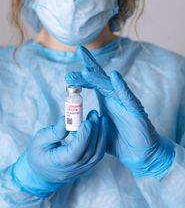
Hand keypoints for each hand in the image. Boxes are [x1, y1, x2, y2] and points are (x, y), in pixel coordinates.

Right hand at [12, 110, 106, 196]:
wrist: (41, 174)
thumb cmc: (39, 154)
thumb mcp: (40, 140)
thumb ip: (55, 131)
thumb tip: (67, 118)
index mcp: (59, 162)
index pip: (75, 152)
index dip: (83, 137)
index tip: (87, 121)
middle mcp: (73, 168)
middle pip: (89, 151)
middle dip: (94, 130)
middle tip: (94, 114)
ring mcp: (81, 169)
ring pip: (97, 154)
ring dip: (101, 135)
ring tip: (101, 119)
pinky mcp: (86, 166)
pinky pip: (97, 155)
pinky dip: (101, 141)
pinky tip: (100, 128)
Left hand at [65, 46, 174, 177]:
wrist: (139, 154)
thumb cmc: (119, 140)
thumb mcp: (96, 130)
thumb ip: (85, 124)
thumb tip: (68, 122)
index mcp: (105, 98)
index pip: (92, 81)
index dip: (82, 72)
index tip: (71, 65)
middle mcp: (114, 96)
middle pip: (100, 77)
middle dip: (88, 66)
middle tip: (79, 52)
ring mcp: (125, 101)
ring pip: (110, 85)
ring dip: (98, 77)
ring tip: (86, 71)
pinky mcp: (135, 110)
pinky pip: (127, 96)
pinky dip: (120, 86)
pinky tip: (114, 77)